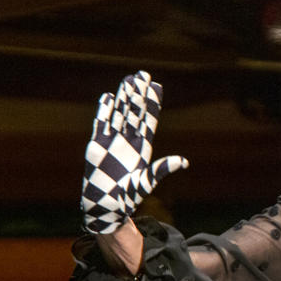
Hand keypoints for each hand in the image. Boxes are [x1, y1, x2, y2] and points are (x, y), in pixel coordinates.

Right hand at [80, 71, 187, 233]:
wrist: (107, 206)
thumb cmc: (128, 197)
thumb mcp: (147, 182)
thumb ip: (162, 170)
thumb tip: (183, 161)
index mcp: (143, 147)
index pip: (149, 119)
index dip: (152, 103)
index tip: (156, 86)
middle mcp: (129, 140)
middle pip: (134, 112)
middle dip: (138, 94)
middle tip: (142, 74)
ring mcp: (113, 141)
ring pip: (118, 114)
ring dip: (123, 98)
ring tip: (128, 80)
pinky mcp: (97, 145)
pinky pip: (101, 124)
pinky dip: (104, 111)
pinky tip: (107, 97)